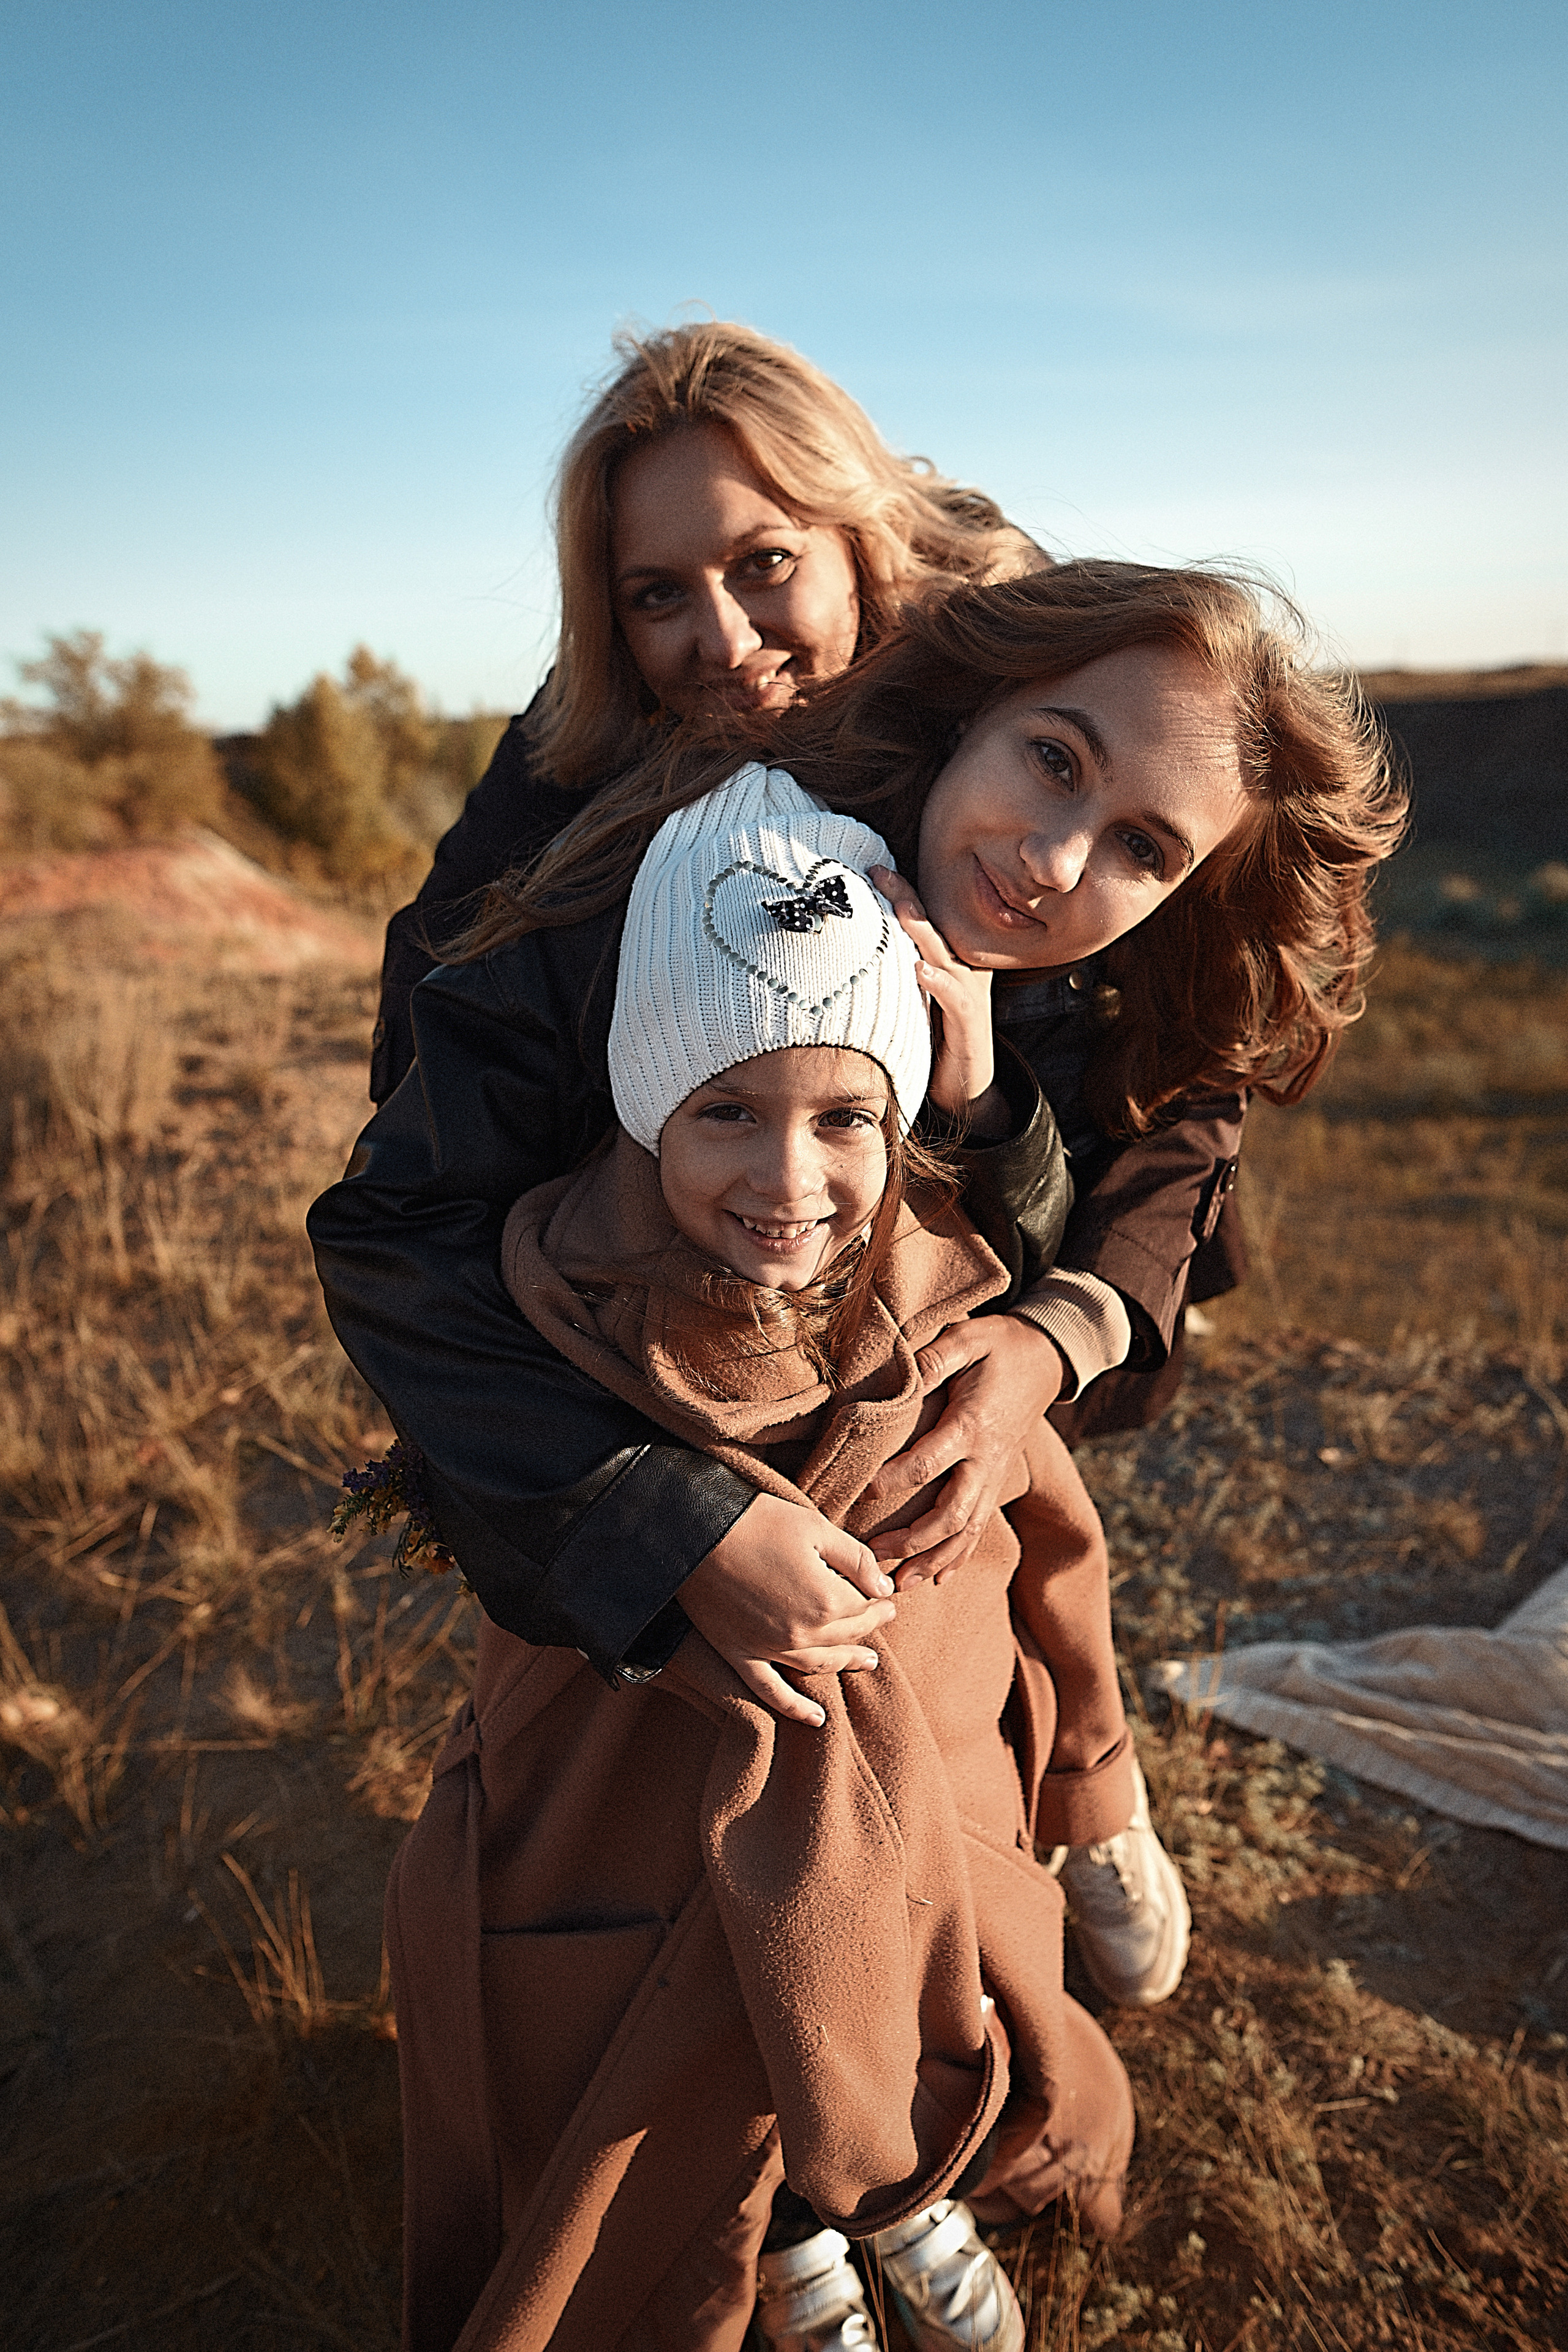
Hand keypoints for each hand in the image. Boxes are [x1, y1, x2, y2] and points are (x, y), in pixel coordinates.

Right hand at [679, 1492, 896, 1727]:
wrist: (694, 1532)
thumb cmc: (757, 1521)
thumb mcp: (816, 1527)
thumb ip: (857, 1560)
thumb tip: (884, 1586)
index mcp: (825, 1600)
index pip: (864, 1609)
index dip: (878, 1602)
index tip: (886, 1597)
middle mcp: (801, 1633)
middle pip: (845, 1637)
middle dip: (868, 1629)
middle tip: (882, 1621)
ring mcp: (768, 1649)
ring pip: (818, 1665)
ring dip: (845, 1664)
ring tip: (866, 1663)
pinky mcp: (739, 1654)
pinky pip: (770, 1691)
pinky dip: (794, 1708)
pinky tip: (816, 1719)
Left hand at [862, 1315, 1064, 1583]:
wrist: (1044, 1357)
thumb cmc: (998, 1345)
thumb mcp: (967, 1339)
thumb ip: (933, 1359)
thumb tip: (901, 1381)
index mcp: (972, 1425)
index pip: (930, 1463)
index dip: (895, 1480)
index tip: (863, 1493)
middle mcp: (985, 1459)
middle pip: (952, 1513)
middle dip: (914, 1541)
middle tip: (875, 1555)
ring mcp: (994, 1474)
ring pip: (967, 1529)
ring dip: (934, 1559)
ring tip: (900, 1583)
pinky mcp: (997, 1480)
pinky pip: (980, 1526)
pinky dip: (959, 1555)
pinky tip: (937, 1578)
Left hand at [867, 864, 1006, 1135]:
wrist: (966, 1089)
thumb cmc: (932, 1039)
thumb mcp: (907, 1001)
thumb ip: (888, 974)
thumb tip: (846, 954)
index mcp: (943, 959)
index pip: (919, 917)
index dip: (897, 889)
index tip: (868, 867)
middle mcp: (959, 967)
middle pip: (930, 923)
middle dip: (904, 895)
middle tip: (877, 870)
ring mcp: (968, 992)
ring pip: (942, 952)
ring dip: (921, 928)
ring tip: (899, 906)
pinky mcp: (971, 1022)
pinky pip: (955, 997)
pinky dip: (939, 983)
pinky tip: (920, 971)